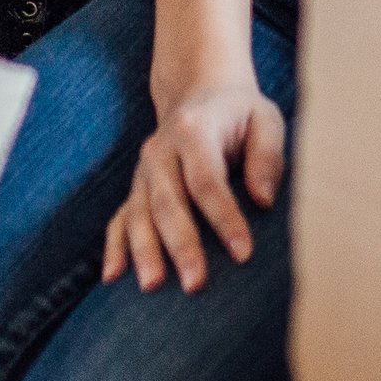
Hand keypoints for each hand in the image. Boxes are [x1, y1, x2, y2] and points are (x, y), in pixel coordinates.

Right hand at [106, 69, 289, 293]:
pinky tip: (113, 277)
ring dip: (144, 252)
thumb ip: (267, 156)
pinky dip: (114, 247)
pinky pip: (119, 218)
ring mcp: (143, 171)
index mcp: (193, 130)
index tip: (243, 253)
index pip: (206, 180)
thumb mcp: (265, 120)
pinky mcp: (136, 188)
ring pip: (138, 214)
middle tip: (196, 285)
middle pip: (168, 202)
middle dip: (181, 245)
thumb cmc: (240, 116)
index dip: (224, 217)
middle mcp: (160, 151)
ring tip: (152, 287)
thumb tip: (263, 200)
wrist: (200, 93)